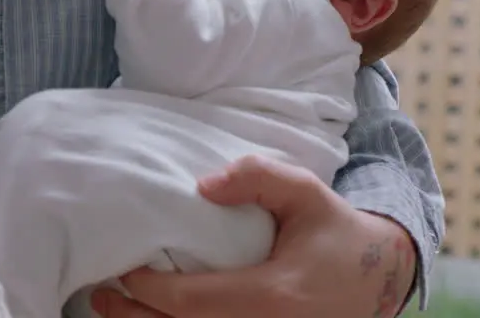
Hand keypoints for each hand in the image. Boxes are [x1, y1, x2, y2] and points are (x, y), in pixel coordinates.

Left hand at [92, 156, 416, 317]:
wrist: (379, 277)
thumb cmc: (334, 232)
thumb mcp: (305, 192)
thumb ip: (258, 176)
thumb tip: (204, 185)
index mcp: (274, 297)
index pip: (190, 302)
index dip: (147, 290)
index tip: (123, 270)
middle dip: (135, 317)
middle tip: (100, 297)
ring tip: (113, 311)